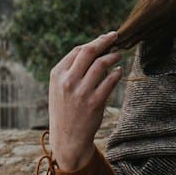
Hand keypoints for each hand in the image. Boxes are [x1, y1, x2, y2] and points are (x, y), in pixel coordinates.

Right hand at [47, 30, 123, 171]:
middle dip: (104, 41)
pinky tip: (119, 71)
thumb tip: (93, 50)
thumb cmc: (65, 110)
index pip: (77, 51)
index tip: (104, 39)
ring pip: (101, 64)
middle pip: (88, 52)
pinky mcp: (94, 102)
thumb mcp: (59, 88)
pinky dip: (116, 73)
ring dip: (112, 56)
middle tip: (115, 36)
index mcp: (57, 75)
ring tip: (118, 55)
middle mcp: (67, 81)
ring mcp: (81, 92)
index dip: (93, 43)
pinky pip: (110, 81)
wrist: (67, 138)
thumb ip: (71, 70)